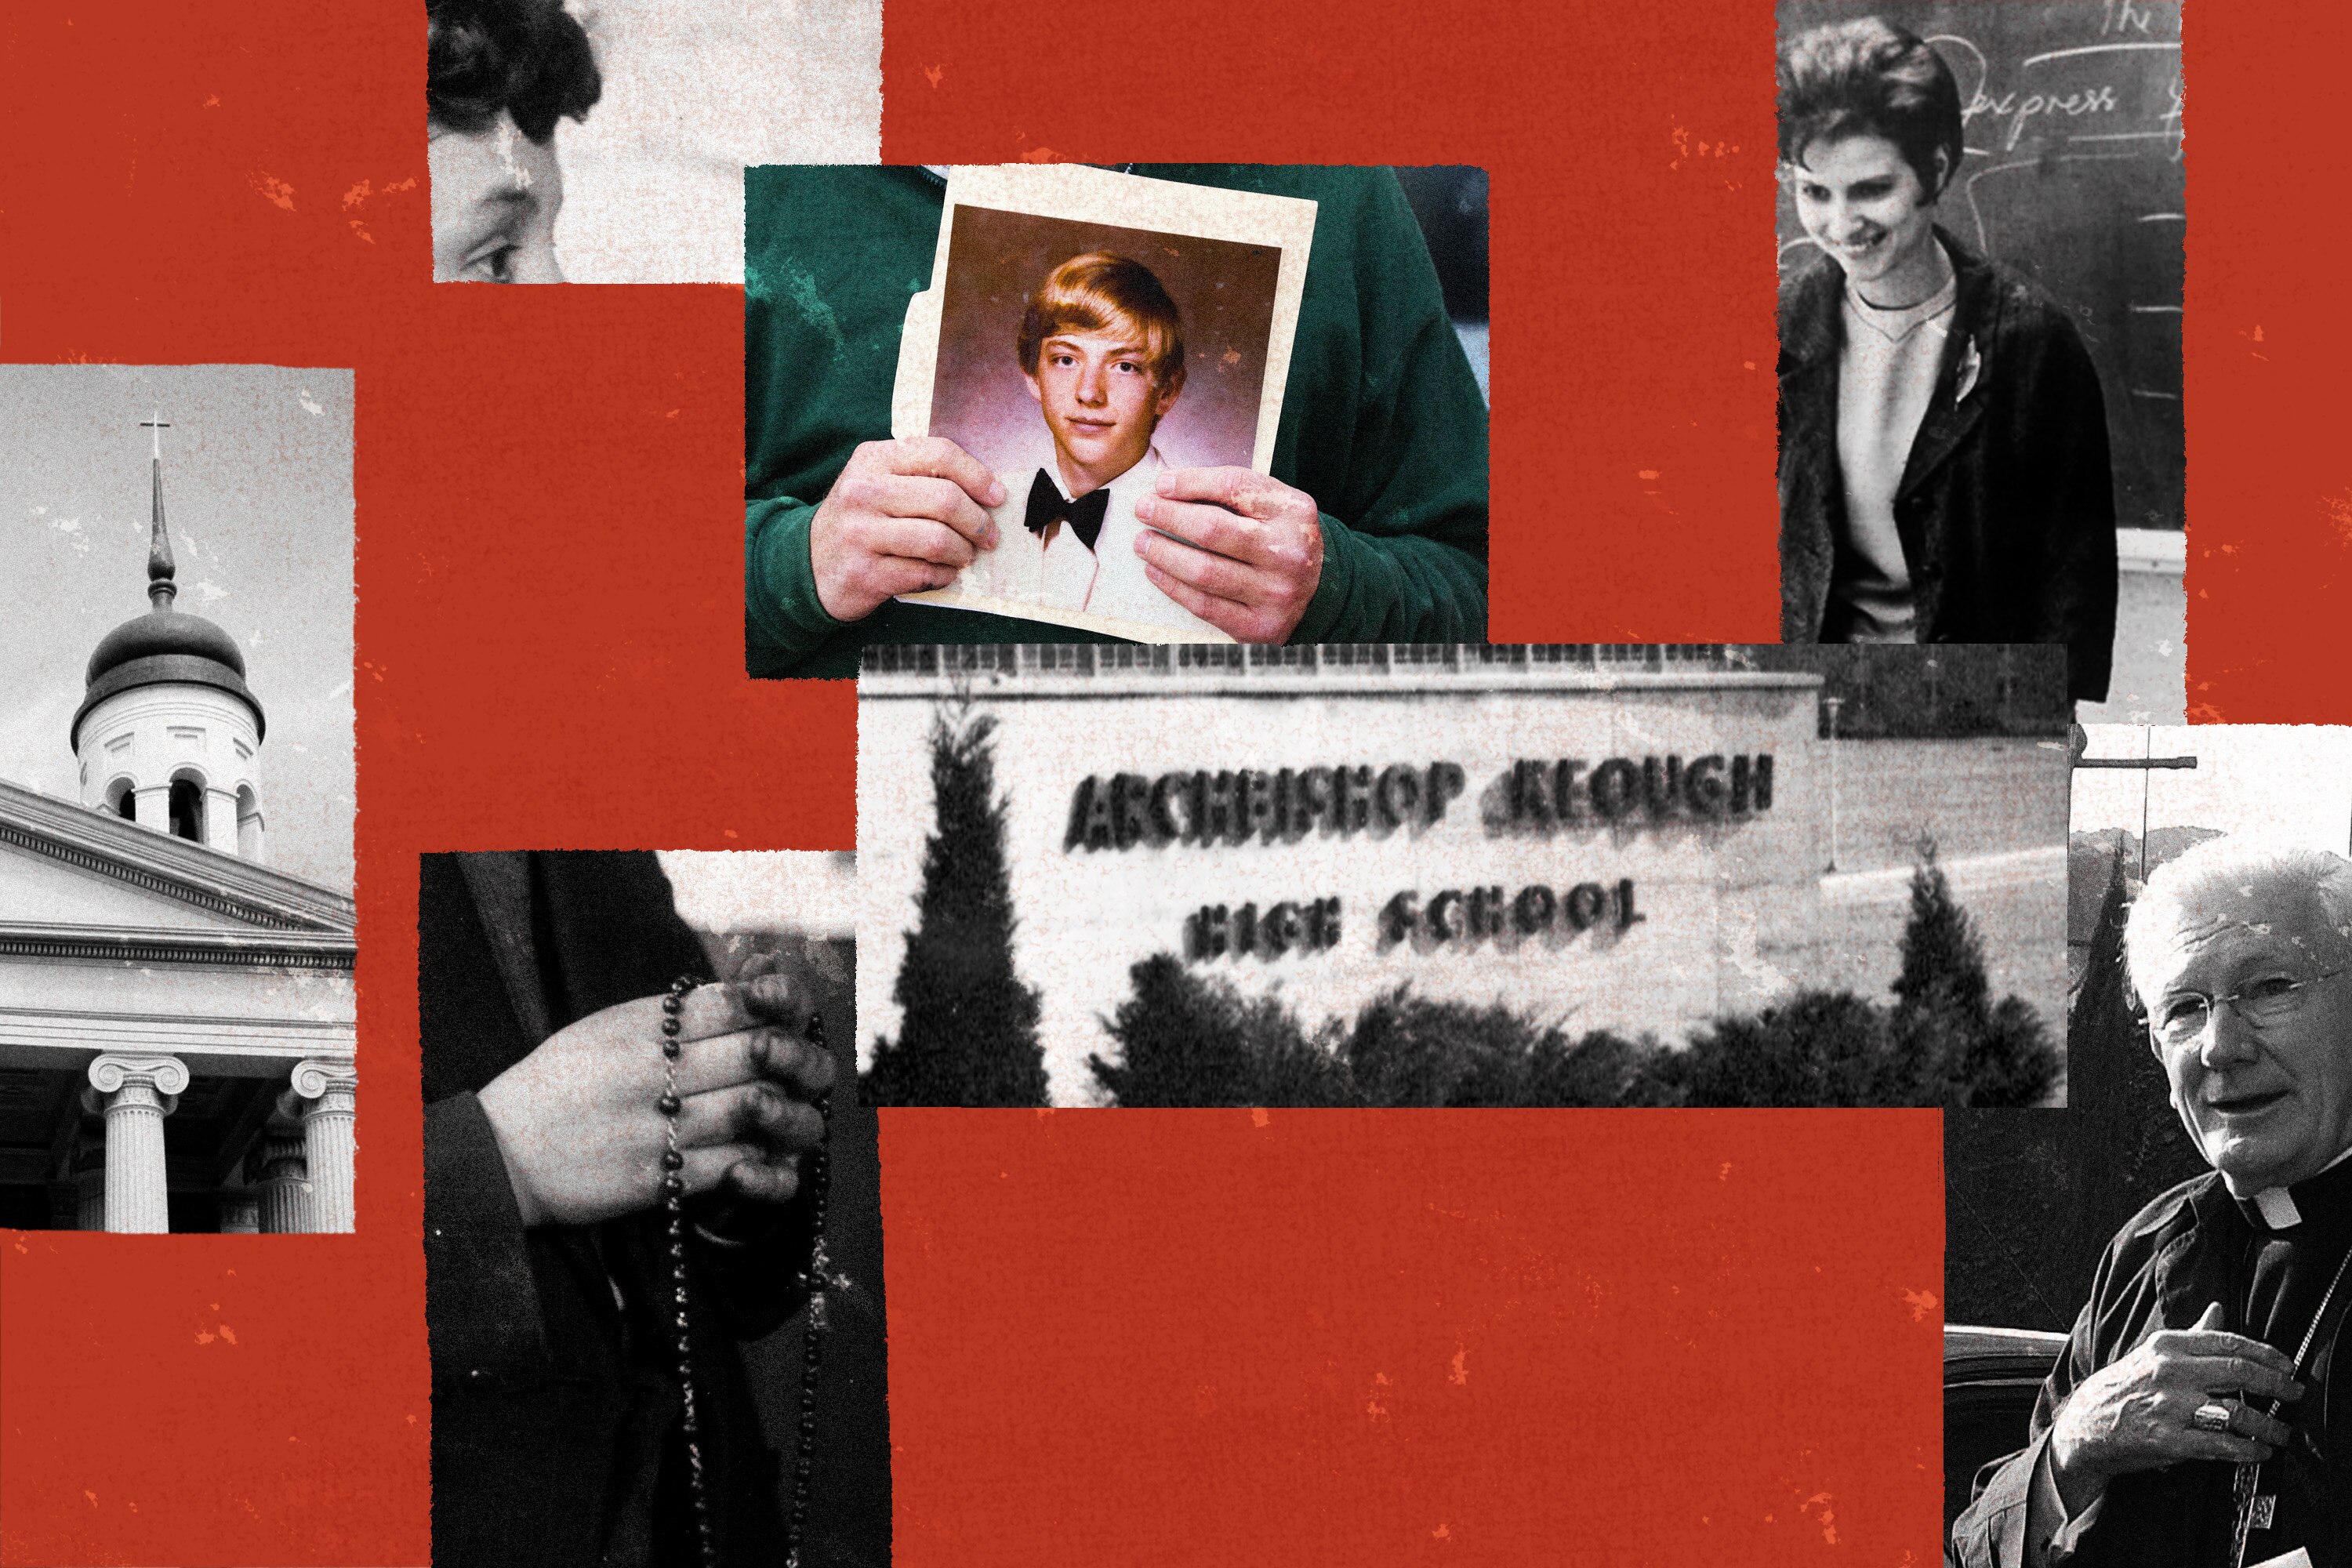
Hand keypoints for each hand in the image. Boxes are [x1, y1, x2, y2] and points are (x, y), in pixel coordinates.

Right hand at [476, 981, 833, 1228]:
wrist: (499, 1154)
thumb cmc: (557, 1086)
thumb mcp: (606, 1029)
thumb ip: (671, 1015)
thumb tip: (745, 997)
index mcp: (641, 1026)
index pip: (735, 1002)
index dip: (778, 1003)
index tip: (783, 1014)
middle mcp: (653, 1070)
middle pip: (760, 1052)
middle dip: (795, 1058)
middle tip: (800, 1069)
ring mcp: (657, 1126)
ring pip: (758, 1108)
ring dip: (787, 1113)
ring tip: (787, 1114)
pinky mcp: (657, 1179)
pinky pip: (735, 1167)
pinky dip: (764, 1164)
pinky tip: (764, 1158)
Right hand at [809, 436, 1004, 620]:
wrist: (808, 564)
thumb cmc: (861, 519)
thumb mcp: (879, 481)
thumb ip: (922, 474)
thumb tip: (986, 488)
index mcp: (873, 459)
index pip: (939, 454)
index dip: (978, 476)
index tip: (997, 497)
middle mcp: (863, 492)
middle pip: (945, 499)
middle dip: (978, 522)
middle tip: (989, 537)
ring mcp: (861, 533)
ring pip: (938, 539)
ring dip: (963, 552)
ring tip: (965, 556)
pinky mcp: (865, 573)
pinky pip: (924, 573)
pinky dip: (944, 575)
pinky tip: (943, 573)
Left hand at [1132, 466, 1322, 642]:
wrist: (1323, 591)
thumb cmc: (1284, 538)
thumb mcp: (1275, 503)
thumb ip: (1233, 490)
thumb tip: (1169, 487)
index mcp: (1294, 513)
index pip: (1234, 487)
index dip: (1191, 483)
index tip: (1161, 485)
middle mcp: (1288, 554)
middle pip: (1212, 530)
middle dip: (1169, 517)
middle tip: (1143, 510)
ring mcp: (1274, 593)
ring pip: (1203, 571)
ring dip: (1163, 554)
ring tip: (1143, 542)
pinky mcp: (1258, 626)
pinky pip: (1204, 605)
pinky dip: (1172, 587)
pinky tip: (1156, 572)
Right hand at [2047, 1303, 2302, 1513]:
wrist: (2085, 1424)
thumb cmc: (2123, 1387)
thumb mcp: (2153, 1353)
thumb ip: (2192, 1335)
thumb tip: (2218, 1310)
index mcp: (2167, 1346)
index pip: (2228, 1343)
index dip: (2266, 1354)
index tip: (2288, 1366)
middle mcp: (2170, 1372)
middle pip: (2239, 1372)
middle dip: (2277, 1385)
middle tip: (2296, 1393)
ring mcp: (2169, 1406)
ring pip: (2236, 1412)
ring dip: (2269, 1425)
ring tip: (2282, 1433)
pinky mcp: (2168, 1439)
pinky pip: (2221, 1445)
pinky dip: (2247, 1451)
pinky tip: (2258, 1451)